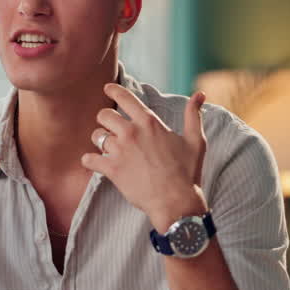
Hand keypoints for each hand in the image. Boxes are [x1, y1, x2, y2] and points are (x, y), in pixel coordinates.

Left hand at [81, 84, 207, 231]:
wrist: (176, 202)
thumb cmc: (187, 172)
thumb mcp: (196, 140)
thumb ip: (194, 115)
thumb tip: (200, 94)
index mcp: (150, 123)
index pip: (125, 98)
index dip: (113, 89)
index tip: (107, 88)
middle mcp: (132, 133)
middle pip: (104, 115)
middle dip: (105, 120)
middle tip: (110, 128)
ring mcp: (120, 151)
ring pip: (97, 135)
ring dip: (100, 140)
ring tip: (107, 148)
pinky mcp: (112, 169)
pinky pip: (89, 159)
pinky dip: (89, 160)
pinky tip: (94, 162)